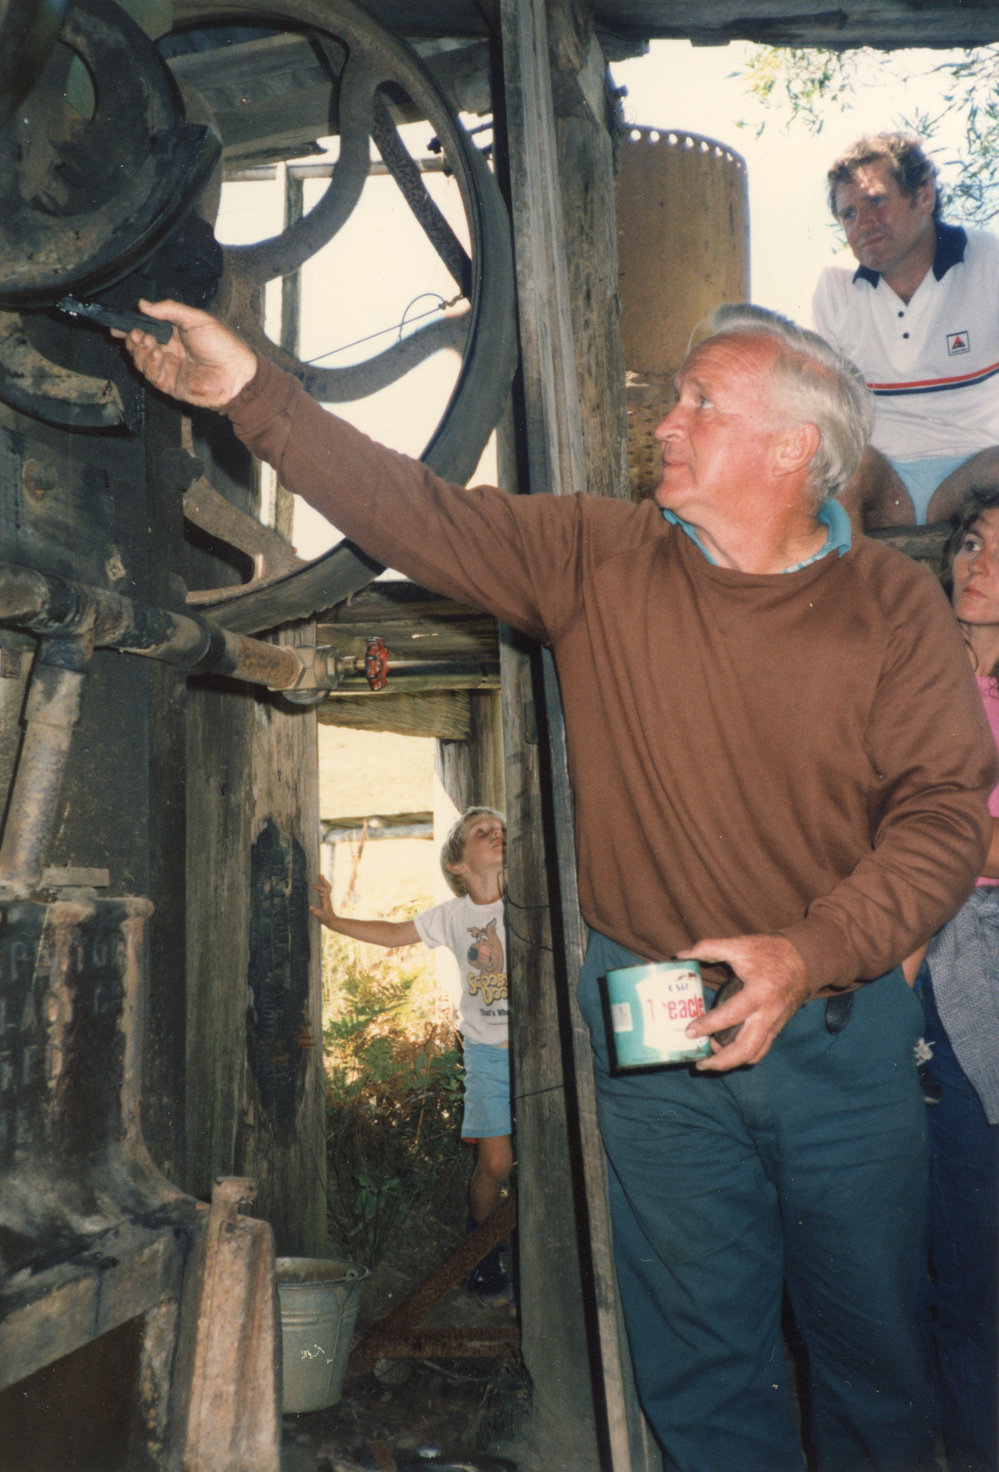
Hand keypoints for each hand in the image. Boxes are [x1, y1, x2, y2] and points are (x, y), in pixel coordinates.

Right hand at [117, 299, 257, 408]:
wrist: (236, 372)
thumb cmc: (222, 344)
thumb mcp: (196, 319)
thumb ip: (169, 310)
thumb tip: (143, 304)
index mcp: (174, 334)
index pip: (145, 329)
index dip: (130, 327)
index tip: (117, 324)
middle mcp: (169, 351)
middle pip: (138, 346)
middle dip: (133, 338)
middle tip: (137, 333)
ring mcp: (169, 368)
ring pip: (141, 361)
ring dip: (140, 351)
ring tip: (148, 342)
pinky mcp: (170, 385)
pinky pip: (151, 375)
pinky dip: (149, 364)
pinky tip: (156, 355)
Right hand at [309, 875, 337, 926]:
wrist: (332, 922)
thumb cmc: (327, 919)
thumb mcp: (321, 916)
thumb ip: (316, 912)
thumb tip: (310, 907)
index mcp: (326, 900)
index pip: (324, 890)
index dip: (319, 887)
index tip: (313, 886)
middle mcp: (327, 898)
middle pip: (327, 886)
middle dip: (323, 880)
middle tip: (319, 874)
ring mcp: (327, 899)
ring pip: (327, 888)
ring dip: (324, 882)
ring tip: (320, 877)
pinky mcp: (326, 901)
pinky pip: (325, 891)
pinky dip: (322, 886)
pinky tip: (318, 887)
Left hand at [676, 933, 810, 1072]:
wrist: (805, 959)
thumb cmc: (771, 951)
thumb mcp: (739, 945)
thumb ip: (708, 948)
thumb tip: (680, 955)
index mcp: (759, 992)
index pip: (731, 1015)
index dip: (708, 1025)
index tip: (689, 1032)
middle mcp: (769, 1013)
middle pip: (746, 1048)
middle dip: (722, 1061)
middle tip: (700, 1063)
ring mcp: (775, 1023)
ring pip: (754, 1054)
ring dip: (731, 1062)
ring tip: (709, 1060)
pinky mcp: (777, 1027)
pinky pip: (761, 1049)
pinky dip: (743, 1055)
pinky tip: (726, 1052)